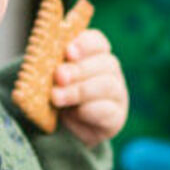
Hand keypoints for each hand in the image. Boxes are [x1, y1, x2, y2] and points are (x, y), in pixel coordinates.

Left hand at [53, 26, 128, 146]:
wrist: (67, 127)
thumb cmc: (58, 94)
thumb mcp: (52, 79)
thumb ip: (54, 71)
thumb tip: (54, 72)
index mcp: (95, 54)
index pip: (97, 42)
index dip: (84, 44)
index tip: (68, 51)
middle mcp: (110, 70)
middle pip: (105, 62)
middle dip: (79, 69)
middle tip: (59, 76)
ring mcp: (117, 93)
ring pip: (107, 85)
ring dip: (80, 90)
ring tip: (57, 97)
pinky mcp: (116, 117)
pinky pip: (108, 110)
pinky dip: (88, 110)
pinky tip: (74, 112)